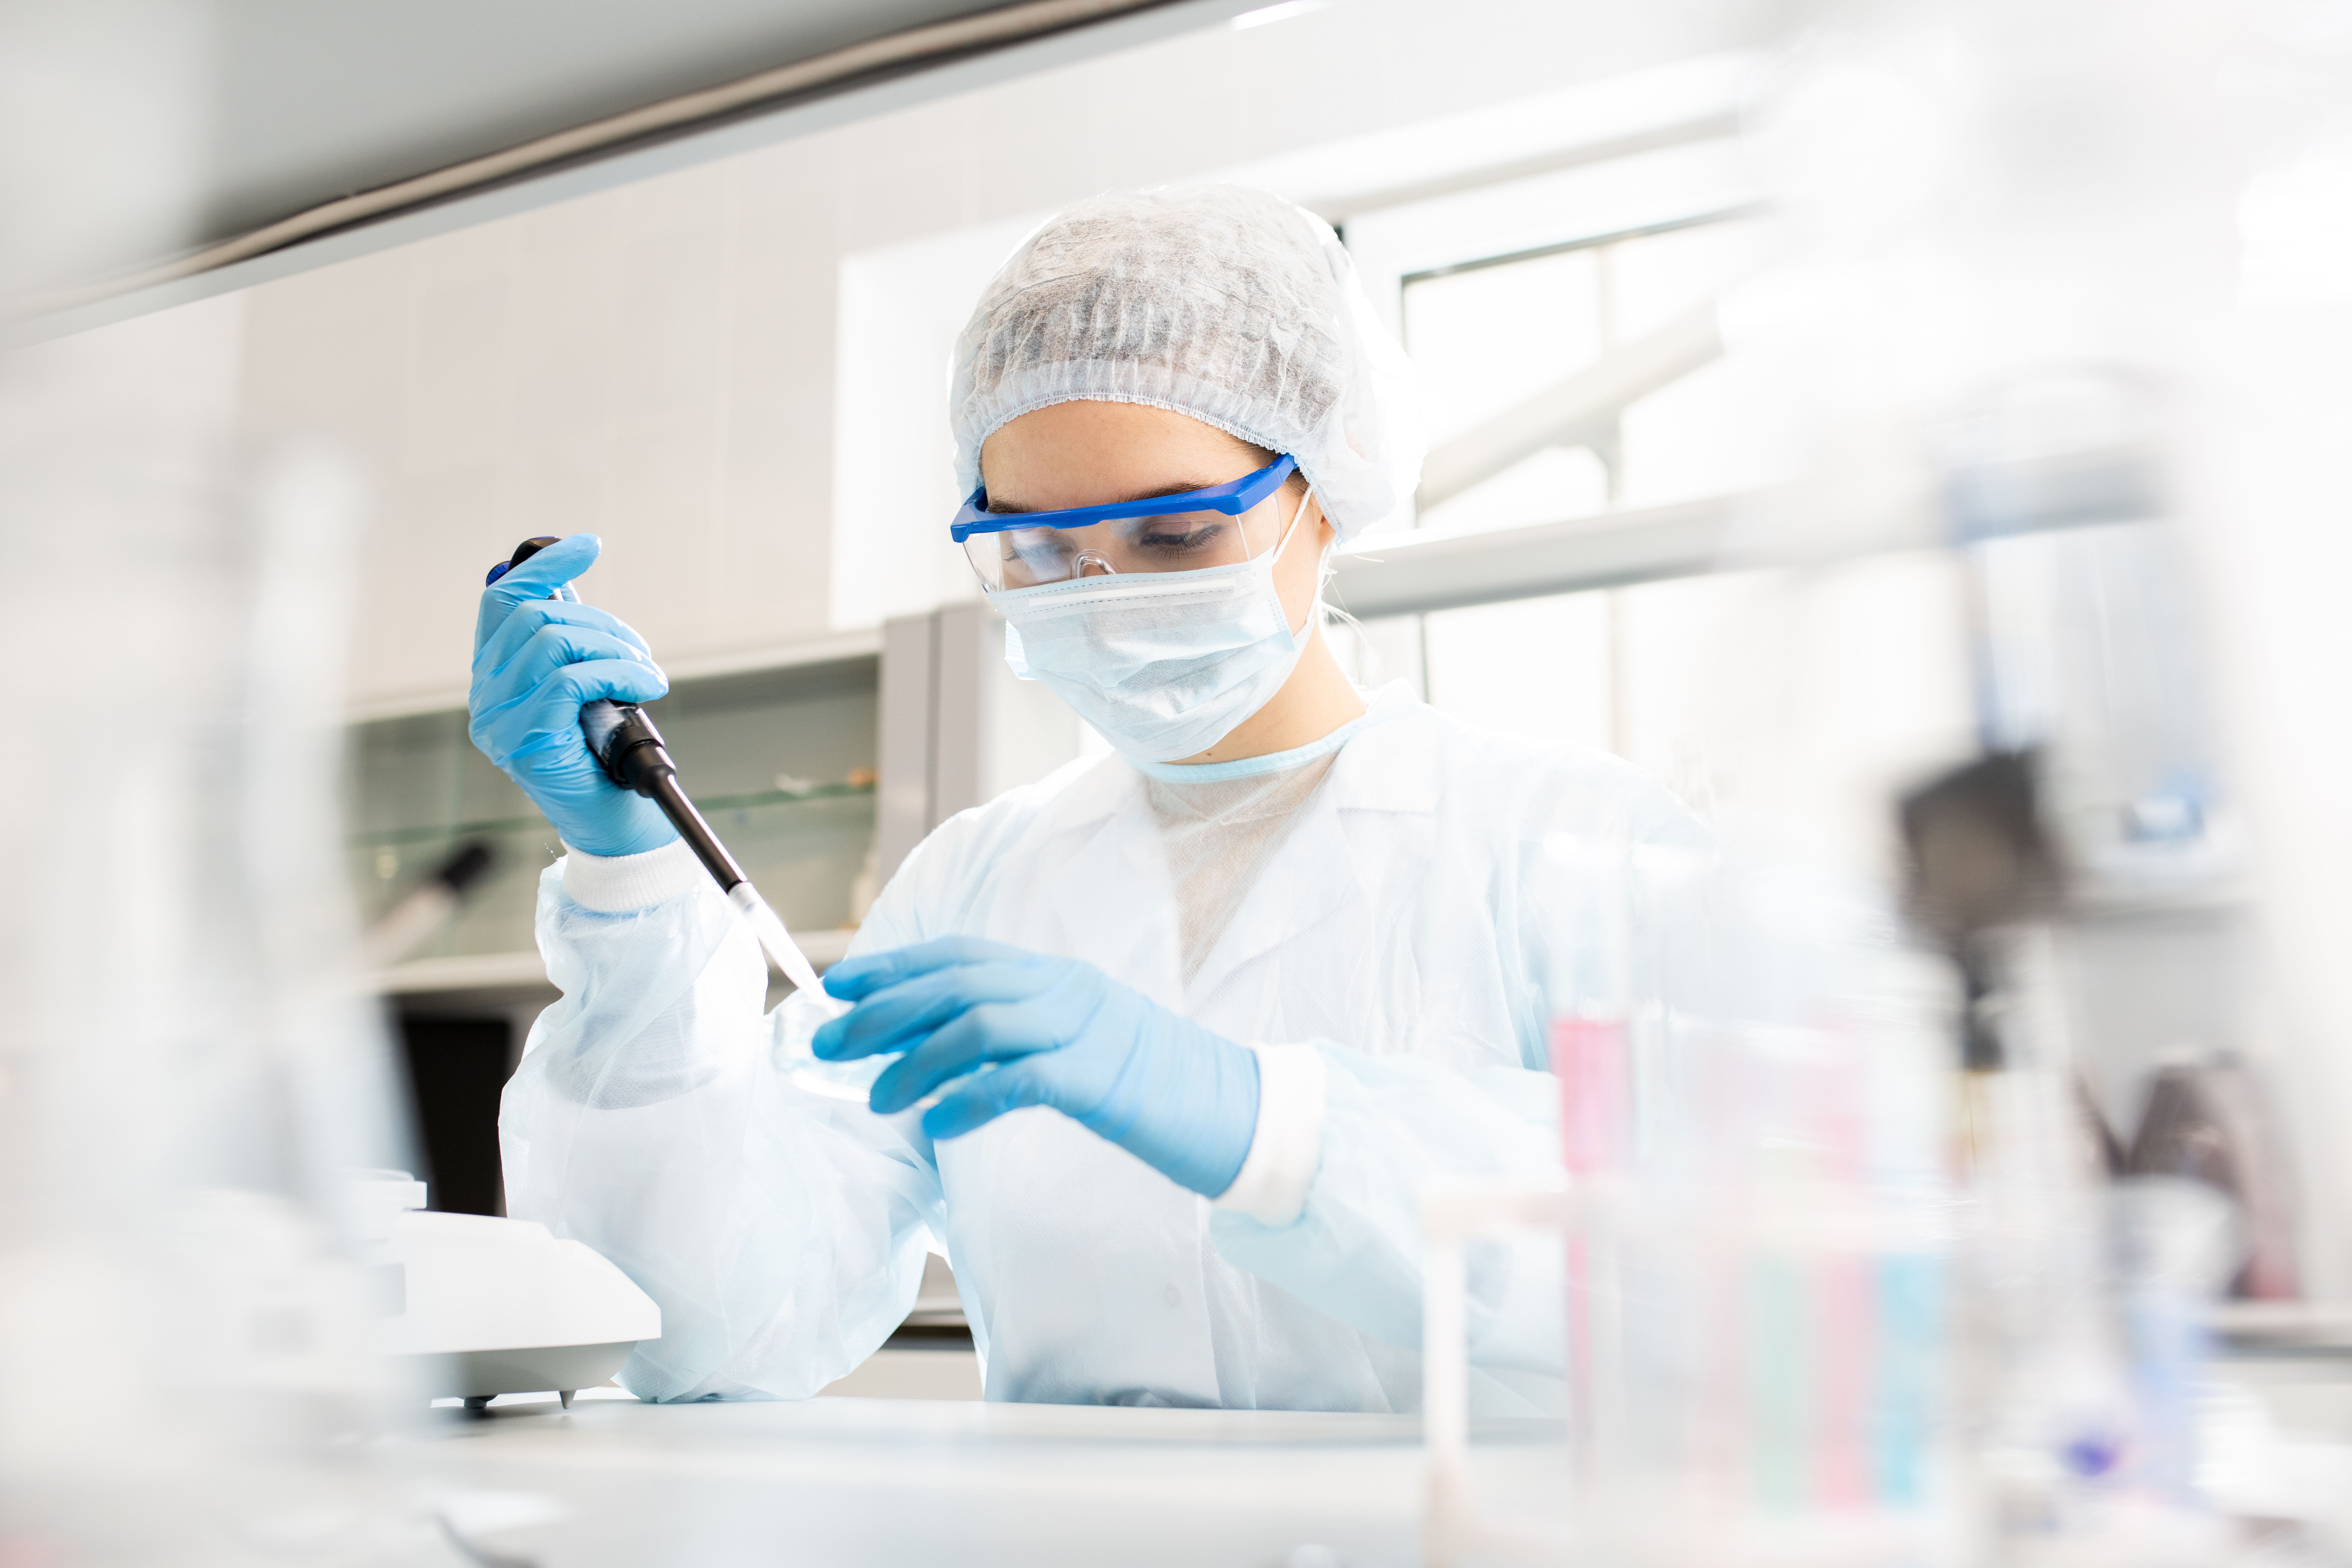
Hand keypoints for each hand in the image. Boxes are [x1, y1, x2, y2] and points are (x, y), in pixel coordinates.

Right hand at [468, 533, 677, 857]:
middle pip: (535, 617)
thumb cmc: (604, 756)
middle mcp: (485, 695)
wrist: (614, 825)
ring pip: (553, 642)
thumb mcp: (586, 688)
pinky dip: (619, 672)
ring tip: (647, 673)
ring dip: (614, 648)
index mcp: (494, 676)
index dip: (545, 567)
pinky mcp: (524, 740)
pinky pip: (571, 679)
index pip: (503, 600)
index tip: (589, 546)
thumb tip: (566, 585)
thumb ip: (569, 645)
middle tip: (640, 651)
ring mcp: (498, 720)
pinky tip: (647, 684)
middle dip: (600, 623)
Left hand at [814, 938, 1260, 1197]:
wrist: (1238, 1112)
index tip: (839, 987)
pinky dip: (969, 1100)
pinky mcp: (1102, 1081)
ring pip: (980, 1026)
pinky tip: (936, 1125)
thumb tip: (941, 1053)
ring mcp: (1087, 1031)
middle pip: (958, 984)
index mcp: (1059, 977)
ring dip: (916, 1061)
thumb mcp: (1081, 1046)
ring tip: (876, 1099)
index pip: (962, 955)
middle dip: (883, 1011)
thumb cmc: (1154, 1089)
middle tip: (828, 1044)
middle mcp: (1068, 990)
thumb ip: (1022, 1038)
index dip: (896, 967)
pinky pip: (1019, 1081)